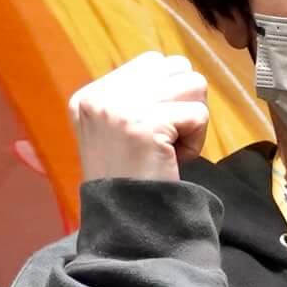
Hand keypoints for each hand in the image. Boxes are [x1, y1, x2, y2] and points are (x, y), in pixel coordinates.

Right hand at [68, 53, 209, 185]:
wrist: (125, 225)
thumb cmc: (130, 182)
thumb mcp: (117, 132)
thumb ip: (137, 98)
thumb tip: (177, 70)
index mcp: (89, 96)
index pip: (153, 62)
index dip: (169, 94)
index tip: (154, 131)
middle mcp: (99, 96)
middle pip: (176, 67)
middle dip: (184, 103)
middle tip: (167, 140)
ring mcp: (119, 109)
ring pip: (193, 84)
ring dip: (192, 121)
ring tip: (170, 149)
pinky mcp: (144, 125)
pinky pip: (198, 114)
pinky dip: (196, 141)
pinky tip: (174, 161)